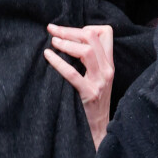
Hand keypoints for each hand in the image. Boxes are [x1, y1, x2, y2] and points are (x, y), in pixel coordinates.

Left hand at [44, 24, 113, 149]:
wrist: (99, 130)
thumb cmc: (92, 101)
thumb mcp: (98, 76)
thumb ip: (90, 58)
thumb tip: (69, 37)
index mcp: (109, 63)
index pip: (105, 32)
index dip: (86, 27)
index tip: (70, 31)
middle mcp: (107, 69)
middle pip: (92, 37)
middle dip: (69, 30)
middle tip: (52, 29)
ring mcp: (99, 82)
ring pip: (86, 51)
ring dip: (66, 43)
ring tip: (52, 42)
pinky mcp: (88, 94)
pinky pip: (72, 73)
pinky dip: (58, 61)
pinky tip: (48, 55)